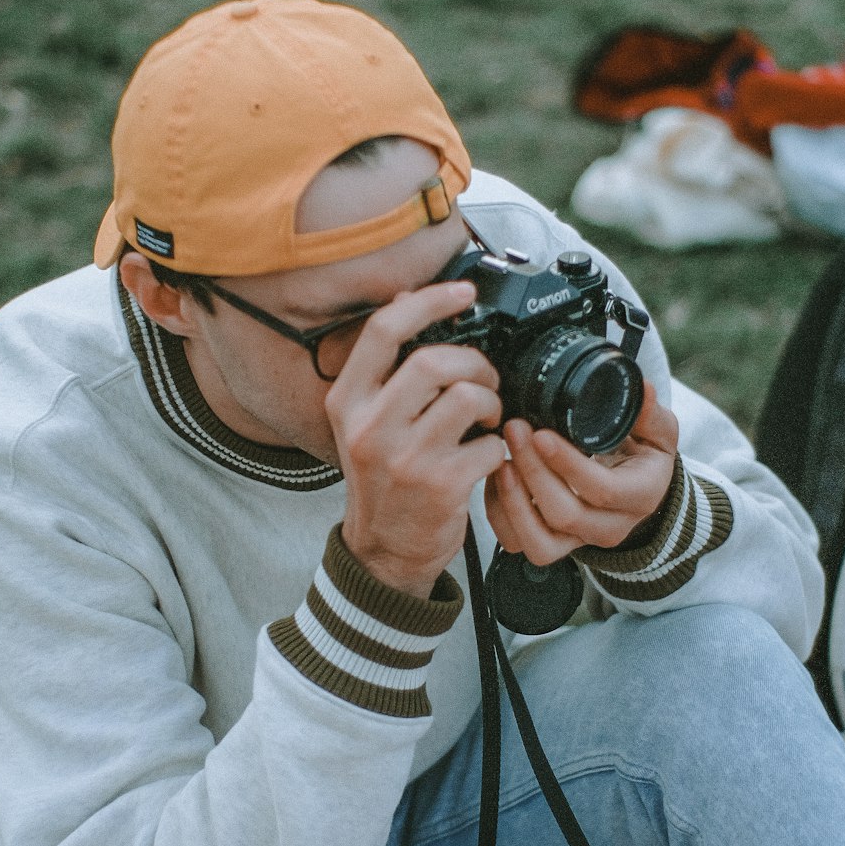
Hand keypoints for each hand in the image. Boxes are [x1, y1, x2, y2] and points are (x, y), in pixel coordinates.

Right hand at [326, 282, 506, 597]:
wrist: (384, 551)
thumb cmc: (382, 481)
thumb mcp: (363, 423)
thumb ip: (382, 370)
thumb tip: (405, 299)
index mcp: (347, 402)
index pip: (385, 330)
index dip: (429, 301)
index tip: (463, 293)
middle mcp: (370, 427)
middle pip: (435, 359)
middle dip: (474, 363)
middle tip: (484, 381)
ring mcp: (404, 458)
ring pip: (467, 397)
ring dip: (491, 403)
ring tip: (487, 419)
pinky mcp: (439, 485)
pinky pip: (487, 445)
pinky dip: (497, 449)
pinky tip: (486, 458)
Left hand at [485, 381, 679, 564]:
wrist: (635, 491)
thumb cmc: (643, 459)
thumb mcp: (658, 433)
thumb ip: (650, 413)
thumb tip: (643, 389)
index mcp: (640, 497)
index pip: (602, 490)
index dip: (568, 465)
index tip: (541, 434)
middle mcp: (610, 528)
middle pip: (564, 514)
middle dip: (533, 472)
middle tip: (515, 430)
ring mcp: (578, 541)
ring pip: (538, 541)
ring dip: (511, 500)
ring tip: (501, 458)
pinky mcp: (552, 545)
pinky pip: (517, 543)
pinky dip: (499, 513)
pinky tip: (499, 477)